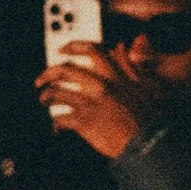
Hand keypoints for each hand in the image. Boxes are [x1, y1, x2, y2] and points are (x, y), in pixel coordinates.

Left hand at [35, 42, 146, 159]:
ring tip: (44, 100)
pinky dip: (55, 123)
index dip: (73, 47)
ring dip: (47, 96)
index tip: (63, 50)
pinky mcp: (84, 122)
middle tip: (41, 80)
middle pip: (65, 70)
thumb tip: (122, 48)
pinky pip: (60, 119)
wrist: (148, 142)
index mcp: (115, 74)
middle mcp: (100, 85)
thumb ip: (131, 65)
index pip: (91, 50)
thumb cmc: (149, 116)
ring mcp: (90, 104)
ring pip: (57, 93)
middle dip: (48, 73)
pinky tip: (56, 127)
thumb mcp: (146, 84)